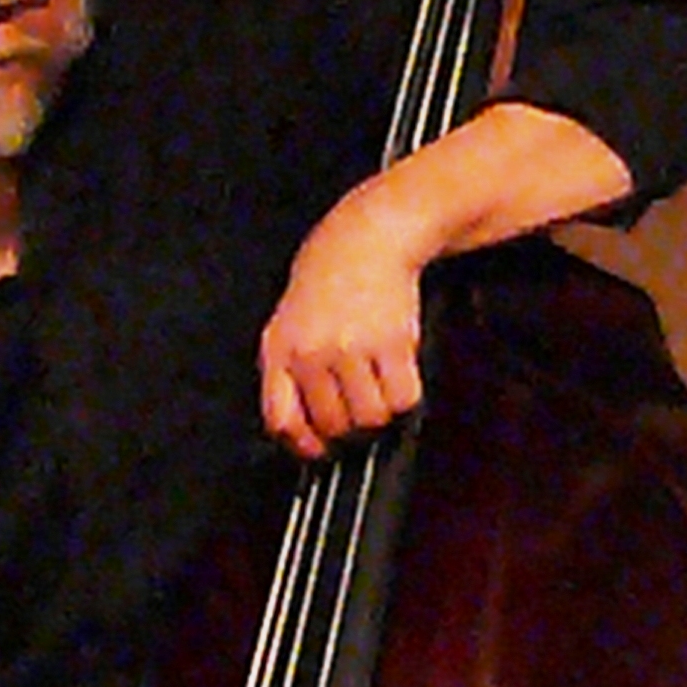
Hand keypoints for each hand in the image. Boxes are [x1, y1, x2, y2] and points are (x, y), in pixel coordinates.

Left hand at [260, 187, 428, 457]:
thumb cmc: (326, 281)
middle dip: (350, 424)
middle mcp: (313, 353)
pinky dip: (406, 395)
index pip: (282, 420)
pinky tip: (398, 371)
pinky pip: (404, 399)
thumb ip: (286, 376)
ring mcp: (353, 349)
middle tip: (358, 402)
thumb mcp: (287, 324)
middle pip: (335, 425)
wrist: (366, 239)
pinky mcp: (393, 344)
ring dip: (380, 410)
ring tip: (378, 383)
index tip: (319, 447)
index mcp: (280, 350)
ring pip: (372, 418)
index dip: (304, 442)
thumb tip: (302, 434)